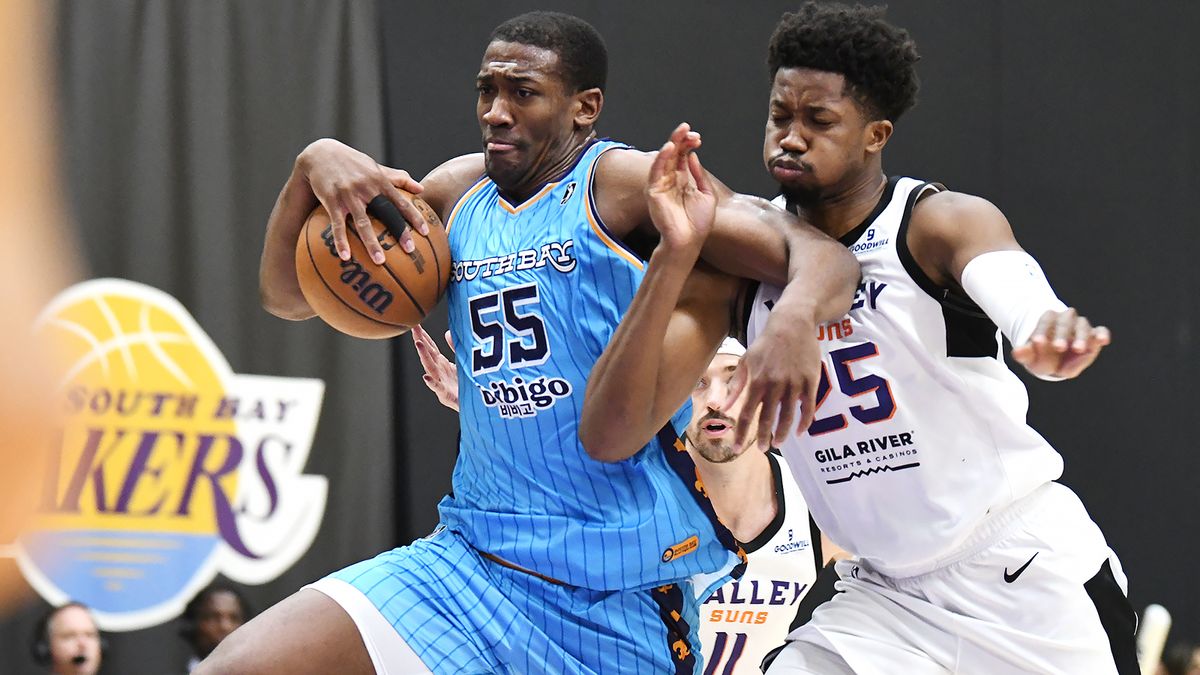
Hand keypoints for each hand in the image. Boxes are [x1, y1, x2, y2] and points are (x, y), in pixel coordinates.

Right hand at [297, 138, 427, 263]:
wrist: (320, 154)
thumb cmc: (353, 163)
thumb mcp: (376, 167)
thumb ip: (399, 178)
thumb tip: (422, 188)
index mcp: (380, 181)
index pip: (401, 201)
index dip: (414, 216)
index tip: (426, 232)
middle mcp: (366, 188)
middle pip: (386, 212)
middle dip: (399, 231)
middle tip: (411, 250)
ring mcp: (348, 195)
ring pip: (362, 222)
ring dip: (371, 242)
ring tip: (379, 261)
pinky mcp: (331, 201)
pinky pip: (337, 224)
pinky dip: (341, 241)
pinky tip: (345, 257)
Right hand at [412, 325, 458, 410]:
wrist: (475, 406)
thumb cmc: (466, 386)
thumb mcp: (461, 363)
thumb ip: (455, 348)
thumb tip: (447, 332)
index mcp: (442, 365)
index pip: (431, 348)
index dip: (424, 336)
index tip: (416, 324)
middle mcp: (439, 372)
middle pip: (428, 354)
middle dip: (421, 341)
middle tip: (414, 329)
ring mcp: (441, 383)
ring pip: (431, 368)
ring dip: (423, 356)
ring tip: (418, 344)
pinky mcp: (447, 396)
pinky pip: (439, 389)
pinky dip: (431, 383)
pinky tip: (426, 377)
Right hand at [646, 123, 716, 252]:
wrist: (688, 242)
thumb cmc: (697, 224)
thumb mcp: (706, 195)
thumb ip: (699, 175)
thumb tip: (694, 156)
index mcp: (683, 180)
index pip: (683, 156)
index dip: (689, 145)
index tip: (698, 138)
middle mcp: (671, 180)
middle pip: (674, 154)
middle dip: (680, 140)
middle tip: (688, 129)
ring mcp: (661, 185)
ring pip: (664, 159)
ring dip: (672, 144)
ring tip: (680, 132)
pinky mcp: (653, 192)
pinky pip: (656, 172)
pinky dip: (661, 158)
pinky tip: (669, 148)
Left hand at [726, 314, 821, 447]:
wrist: (793, 323)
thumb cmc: (766, 343)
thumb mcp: (746, 361)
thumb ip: (735, 386)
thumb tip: (722, 408)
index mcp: (756, 381)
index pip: (747, 414)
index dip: (742, 434)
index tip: (738, 449)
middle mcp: (775, 384)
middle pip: (768, 418)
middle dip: (764, 438)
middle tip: (763, 450)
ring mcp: (794, 383)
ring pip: (789, 416)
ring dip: (783, 433)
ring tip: (779, 443)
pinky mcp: (811, 380)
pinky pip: (808, 407)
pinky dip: (804, 422)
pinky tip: (799, 431)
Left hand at [1011, 308, 1110, 378]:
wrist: (1057, 359)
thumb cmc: (1042, 354)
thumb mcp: (1031, 356)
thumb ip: (1026, 354)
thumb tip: (1016, 352)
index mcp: (1048, 319)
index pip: (1044, 322)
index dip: (1041, 331)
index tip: (1037, 342)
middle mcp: (1066, 319)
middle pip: (1064, 322)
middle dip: (1061, 335)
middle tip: (1058, 348)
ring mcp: (1081, 325)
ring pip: (1082, 326)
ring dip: (1081, 337)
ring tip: (1078, 348)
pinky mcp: (1094, 334)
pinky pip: (1100, 331)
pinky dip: (1101, 334)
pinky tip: (1103, 340)